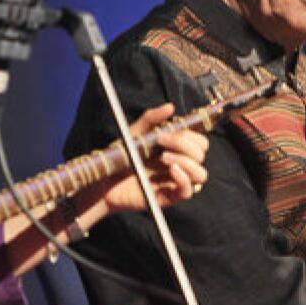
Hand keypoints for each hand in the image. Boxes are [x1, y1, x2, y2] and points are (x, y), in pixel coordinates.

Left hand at [82, 103, 210, 216]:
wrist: (105, 179)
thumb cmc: (121, 157)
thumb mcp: (135, 133)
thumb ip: (151, 119)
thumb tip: (170, 107)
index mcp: (176, 150)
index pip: (199, 142)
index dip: (190, 135)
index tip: (168, 131)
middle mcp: (180, 165)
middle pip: (200, 155)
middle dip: (184, 144)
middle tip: (161, 141)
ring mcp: (175, 182)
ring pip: (200, 174)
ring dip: (187, 162)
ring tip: (164, 157)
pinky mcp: (169, 197)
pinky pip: (188, 191)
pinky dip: (184, 179)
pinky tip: (172, 169)